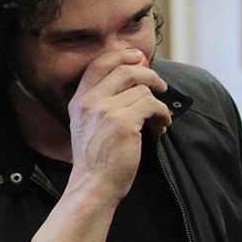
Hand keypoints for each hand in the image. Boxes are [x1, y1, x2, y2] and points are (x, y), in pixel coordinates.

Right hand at [67, 49, 172, 197]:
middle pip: (126, 71)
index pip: (98, 64)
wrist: (93, 186)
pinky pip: (152, 106)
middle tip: (161, 86)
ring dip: (158, 104)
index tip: (138, 57)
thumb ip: (101, 104)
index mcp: (79, 101)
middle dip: (149, 75)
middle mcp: (90, 102)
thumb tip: (132, 83)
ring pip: (143, 91)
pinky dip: (162, 114)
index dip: (121, 55)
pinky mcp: (124, 123)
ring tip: (159, 120)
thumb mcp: (86, 125)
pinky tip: (161, 127)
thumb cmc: (96, 160)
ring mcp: (106, 111)